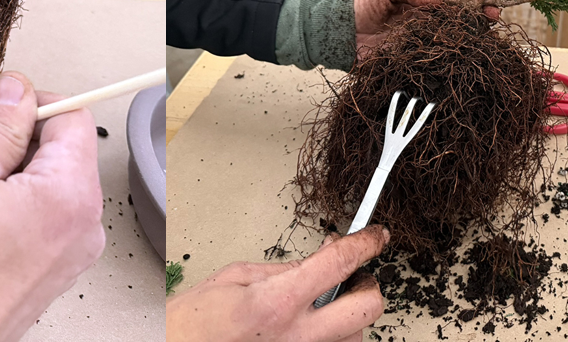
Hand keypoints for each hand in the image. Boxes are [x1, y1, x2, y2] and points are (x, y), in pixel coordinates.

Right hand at [0, 72, 105, 341]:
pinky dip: (11, 207)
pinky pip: (42, 220)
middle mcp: (85, 227)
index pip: (72, 118)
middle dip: (17, 140)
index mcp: (70, 195)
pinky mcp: (52, 274)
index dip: (29, 103)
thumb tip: (17, 91)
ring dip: (9, 175)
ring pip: (50, 186)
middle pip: (65, 153)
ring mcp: (72, 255)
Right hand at [164, 227, 388, 341]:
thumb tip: (317, 262)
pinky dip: (332, 336)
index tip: (375, 236)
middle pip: (367, 308)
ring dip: (348, 316)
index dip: (365, 243)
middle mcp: (297, 336)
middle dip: (368, 285)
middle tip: (352, 275)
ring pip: (356, 336)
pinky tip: (314, 326)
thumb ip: (282, 269)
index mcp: (277, 302)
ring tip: (324, 306)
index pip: (340, 263)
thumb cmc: (191, 325)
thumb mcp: (233, 279)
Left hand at [353, 0, 499, 59]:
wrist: (339, 31)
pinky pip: (433, 66)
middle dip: (480, 23)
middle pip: (461, 26)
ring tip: (484, 40)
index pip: (457, 3)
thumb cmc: (363, 1)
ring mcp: (423, 46)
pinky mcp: (412, 64)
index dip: (475, 5)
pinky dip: (448, 65)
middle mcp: (429, 26)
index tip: (491, 7)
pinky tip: (463, 62)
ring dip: (469, 44)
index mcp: (426, 5)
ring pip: (453, 46)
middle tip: (494, 20)